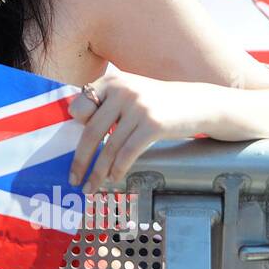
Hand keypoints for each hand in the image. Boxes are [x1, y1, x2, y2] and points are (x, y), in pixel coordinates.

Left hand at [67, 72, 201, 190]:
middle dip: (80, 160)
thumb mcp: (129, 92)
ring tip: (92, 186)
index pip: (80, 108)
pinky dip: (118, 169)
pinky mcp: (153, 123)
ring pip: (109, 147)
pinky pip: (128, 152)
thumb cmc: (157, 103)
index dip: (73, 130)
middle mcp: (122, 90)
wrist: (198, 103)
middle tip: (74, 179)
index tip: (70, 150)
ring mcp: (138, 106)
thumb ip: (105, 104)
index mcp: (111, 81)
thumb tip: (77, 129)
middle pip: (91, 131)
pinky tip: (113, 178)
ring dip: (98, 171)